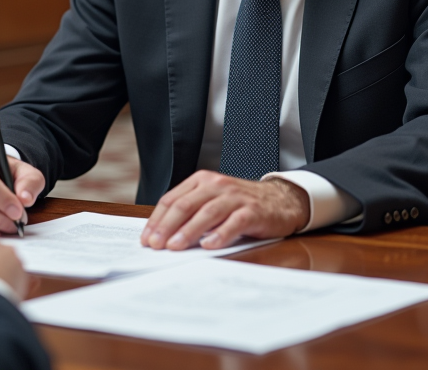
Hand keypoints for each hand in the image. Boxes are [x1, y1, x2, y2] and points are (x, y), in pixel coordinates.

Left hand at [140, 171, 308, 250]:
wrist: (281, 200)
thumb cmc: (241, 204)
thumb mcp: (212, 201)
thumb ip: (191, 213)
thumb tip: (163, 236)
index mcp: (201, 181)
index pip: (172, 199)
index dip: (157, 220)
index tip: (146, 238)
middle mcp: (216, 185)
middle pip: (185, 205)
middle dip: (167, 226)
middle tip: (155, 245)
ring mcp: (235, 197)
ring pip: (207, 213)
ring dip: (188, 231)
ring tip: (175, 247)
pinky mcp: (253, 211)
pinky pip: (234, 222)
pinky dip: (220, 234)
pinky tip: (209, 245)